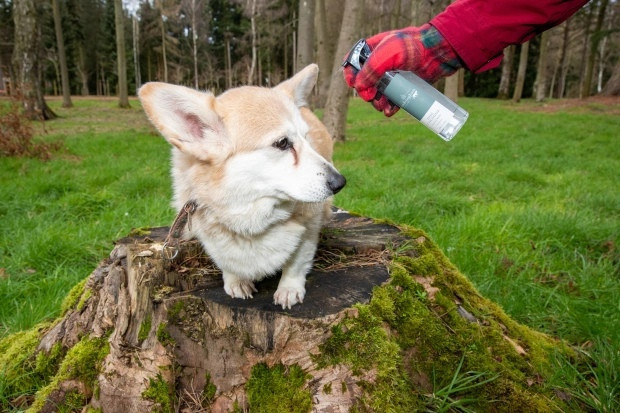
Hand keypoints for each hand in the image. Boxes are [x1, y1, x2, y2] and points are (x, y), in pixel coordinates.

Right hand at [343, 24, 461, 115]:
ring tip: (383, 107)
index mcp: (372, 50)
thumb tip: (359, 88)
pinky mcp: (404, 86)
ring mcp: (392, 76)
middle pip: (364, 83)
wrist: (437, 53)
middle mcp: (380, 64)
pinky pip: (392, 100)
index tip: (354, 85)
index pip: (352, 64)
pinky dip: (389, 107)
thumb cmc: (412, 47)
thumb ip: (370, 69)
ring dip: (377, 103)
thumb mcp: (387, 54)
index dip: (350, 75)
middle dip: (366, 94)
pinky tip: (390, 111)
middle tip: (372, 98)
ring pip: (377, 94)